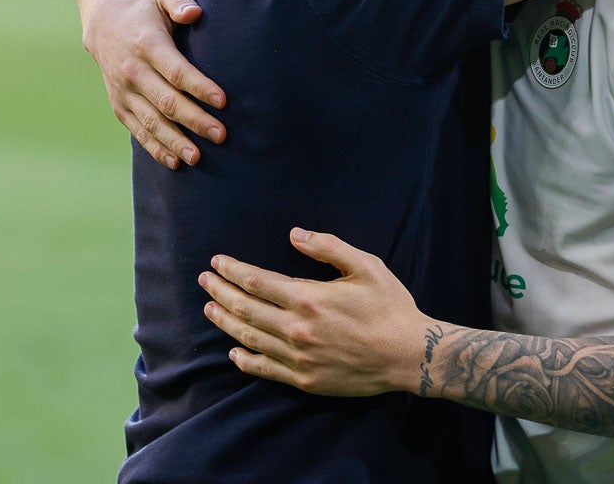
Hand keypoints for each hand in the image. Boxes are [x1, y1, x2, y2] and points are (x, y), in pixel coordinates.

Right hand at [81, 0, 226, 168]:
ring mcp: (123, 91)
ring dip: (175, 141)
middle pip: (166, 101)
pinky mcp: (119, 105)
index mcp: (147, 45)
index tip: (223, 101)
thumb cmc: (146, 9)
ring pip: (151, 121)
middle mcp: (132, 71)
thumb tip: (195, 13)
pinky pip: (138, 130)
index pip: (176, 70)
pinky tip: (176, 162)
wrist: (103, 24)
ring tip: (199, 158)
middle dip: (195, 120)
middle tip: (222, 135)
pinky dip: (156, 148)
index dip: (199, 86)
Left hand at [200, 229, 429, 396]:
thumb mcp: (366, 265)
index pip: (256, 282)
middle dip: (220, 292)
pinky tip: (234, 352)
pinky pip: (265, 369)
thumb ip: (328, 247)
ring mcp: (298, 358)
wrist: (409, 354)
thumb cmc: (390, 306)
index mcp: (308, 298)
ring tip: (210, 309)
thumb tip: (294, 234)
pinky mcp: (305, 380)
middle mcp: (297, 329)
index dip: (232, 270)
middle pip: (245, 309)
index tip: (217, 262)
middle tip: (204, 280)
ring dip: (225, 322)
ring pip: (249, 339)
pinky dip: (245, 360)